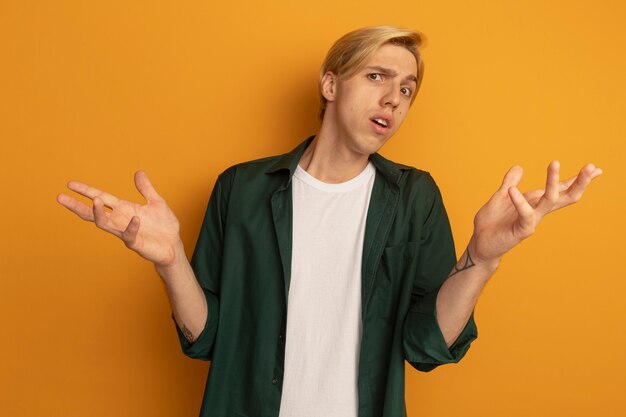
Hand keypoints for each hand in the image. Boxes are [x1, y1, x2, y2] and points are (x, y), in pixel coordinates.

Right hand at [57, 171, 182, 266]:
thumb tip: (138, 172)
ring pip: (104, 224)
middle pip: (92, 213)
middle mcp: (120, 220)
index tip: (70, 184)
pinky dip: (131, 227)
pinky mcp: (135, 243)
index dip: (86, 191)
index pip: (100, 198)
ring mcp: (125, 232)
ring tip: (95, 200)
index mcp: (123, 209)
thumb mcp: (156, 202)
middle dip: (76, 205)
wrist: (173, 246)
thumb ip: (146, 188)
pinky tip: (135, 218)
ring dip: (98, 213)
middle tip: (60, 197)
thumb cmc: (163, 226)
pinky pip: (129, 235)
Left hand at [469, 161, 602, 265]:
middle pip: (565, 195)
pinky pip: (525, 214)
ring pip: (550, 200)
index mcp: (535, 202)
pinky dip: (519, 201)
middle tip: (592, 167)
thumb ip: (510, 182)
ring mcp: (532, 220)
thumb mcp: (501, 197)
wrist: (480, 243)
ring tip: (554, 162)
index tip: (595, 168)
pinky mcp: (522, 230)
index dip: (576, 179)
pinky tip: (512, 190)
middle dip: (579, 181)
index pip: (560, 189)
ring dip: (553, 181)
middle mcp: (538, 211)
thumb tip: (519, 167)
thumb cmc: (492, 222)